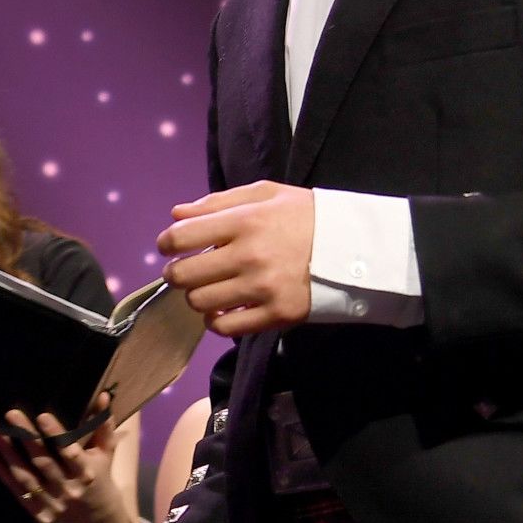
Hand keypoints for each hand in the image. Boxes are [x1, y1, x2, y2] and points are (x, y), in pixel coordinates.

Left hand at [0, 400, 127, 522]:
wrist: (94, 516)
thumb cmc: (98, 474)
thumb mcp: (105, 452)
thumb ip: (103, 425)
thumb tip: (103, 396)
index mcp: (86, 472)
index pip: (70, 452)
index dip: (56, 435)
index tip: (41, 415)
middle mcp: (69, 488)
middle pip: (44, 462)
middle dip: (26, 438)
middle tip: (11, 414)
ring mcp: (54, 503)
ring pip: (27, 477)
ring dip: (8, 454)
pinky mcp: (40, 513)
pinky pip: (18, 492)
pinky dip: (2, 474)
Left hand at [159, 182, 315, 337]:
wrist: (356, 246)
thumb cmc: (306, 216)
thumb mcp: (266, 194)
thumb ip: (218, 202)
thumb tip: (176, 214)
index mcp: (245, 221)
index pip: (181, 236)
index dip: (166, 243)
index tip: (169, 247)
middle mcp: (249, 256)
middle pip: (183, 275)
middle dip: (176, 273)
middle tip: (186, 271)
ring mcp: (263, 289)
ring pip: (200, 303)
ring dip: (197, 296)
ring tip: (209, 288)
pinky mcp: (277, 315)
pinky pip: (226, 327)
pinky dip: (216, 321)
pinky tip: (222, 309)